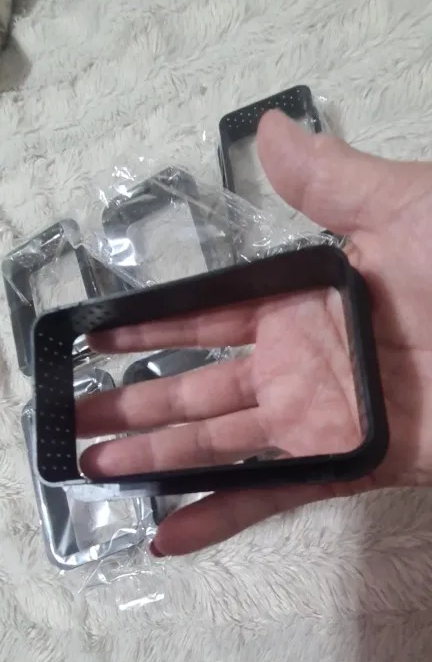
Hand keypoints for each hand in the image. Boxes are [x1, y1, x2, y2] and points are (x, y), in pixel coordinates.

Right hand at [77, 109, 431, 554]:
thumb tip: (266, 129)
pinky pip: (271, 496)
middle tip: (75, 417)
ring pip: (220, 445)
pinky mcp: (347, 468)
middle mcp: (302, 364)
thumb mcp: (402, 209)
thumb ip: (329, 182)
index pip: (207, 318)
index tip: (95, 338)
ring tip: (96, 465)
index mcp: (304, 303)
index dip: (150, 330)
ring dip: (157, 459)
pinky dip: (219, 516)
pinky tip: (168, 532)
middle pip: (199, 389)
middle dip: (136, 405)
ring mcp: (320, 420)